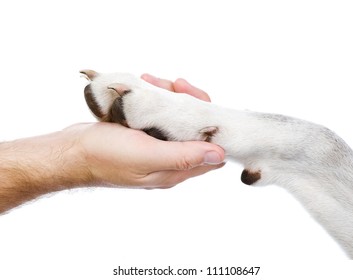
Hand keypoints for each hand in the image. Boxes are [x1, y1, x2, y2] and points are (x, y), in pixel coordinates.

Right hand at [75, 74, 223, 187]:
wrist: (72, 152)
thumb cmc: (107, 156)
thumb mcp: (148, 156)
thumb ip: (184, 156)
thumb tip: (220, 155)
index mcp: (175, 170)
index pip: (210, 150)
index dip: (213, 126)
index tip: (202, 104)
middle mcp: (169, 159)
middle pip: (194, 129)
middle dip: (188, 103)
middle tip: (176, 84)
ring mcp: (155, 146)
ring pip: (175, 117)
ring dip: (169, 96)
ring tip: (152, 81)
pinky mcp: (142, 134)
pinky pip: (157, 113)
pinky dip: (154, 98)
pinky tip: (144, 85)